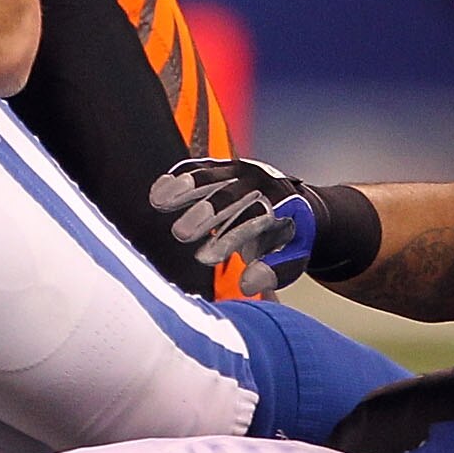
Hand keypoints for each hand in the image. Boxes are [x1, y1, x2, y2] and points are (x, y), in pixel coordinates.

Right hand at [149, 156, 375, 294]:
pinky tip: (158, 191)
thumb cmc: (286, 237)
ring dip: (183, 188)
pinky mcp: (221, 166)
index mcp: (282, 203)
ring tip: (158, 202)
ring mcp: (239, 171)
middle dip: (205, 213)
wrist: (295, 203)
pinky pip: (197, 167)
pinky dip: (177, 178)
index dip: (229, 238)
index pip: (253, 218)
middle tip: (181, 234)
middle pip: (229, 195)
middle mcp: (260, 182)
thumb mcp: (290, 258)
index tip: (206, 258)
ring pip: (210, 175)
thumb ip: (272, 271)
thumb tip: (247, 286)